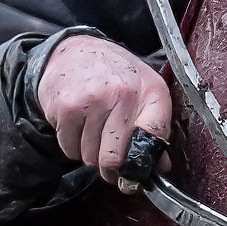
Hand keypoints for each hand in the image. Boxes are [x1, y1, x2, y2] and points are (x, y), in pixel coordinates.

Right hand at [38, 34, 174, 179]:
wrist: (75, 50)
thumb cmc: (116, 75)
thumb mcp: (145, 91)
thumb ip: (155, 128)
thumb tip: (160, 168)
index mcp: (151, 92)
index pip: (155, 137)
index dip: (144, 164)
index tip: (137, 175)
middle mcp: (123, 94)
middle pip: (115, 157)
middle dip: (111, 170)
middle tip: (110, 166)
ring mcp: (93, 100)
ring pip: (90, 157)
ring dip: (90, 155)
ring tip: (93, 134)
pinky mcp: (66, 107)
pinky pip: (69, 148)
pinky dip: (72, 146)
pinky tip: (78, 126)